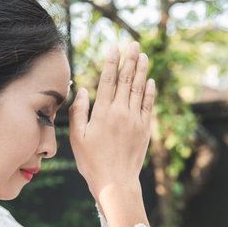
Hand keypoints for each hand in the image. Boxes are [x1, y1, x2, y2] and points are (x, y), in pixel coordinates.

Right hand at [68, 42, 154, 226]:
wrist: (115, 181)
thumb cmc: (91, 161)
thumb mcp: (77, 137)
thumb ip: (79, 111)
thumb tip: (84, 89)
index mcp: (102, 113)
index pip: (108, 81)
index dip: (111, 62)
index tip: (114, 48)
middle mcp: (121, 113)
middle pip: (126, 80)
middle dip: (130, 60)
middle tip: (134, 44)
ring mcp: (135, 120)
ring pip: (140, 89)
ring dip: (142, 71)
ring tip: (144, 55)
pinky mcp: (145, 129)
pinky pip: (149, 105)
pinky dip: (150, 91)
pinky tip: (150, 80)